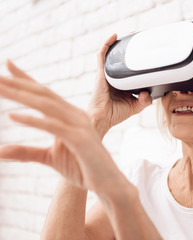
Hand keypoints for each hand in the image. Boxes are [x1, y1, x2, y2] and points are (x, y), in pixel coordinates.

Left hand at [0, 60, 124, 191]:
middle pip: (43, 94)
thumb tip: (0, 151)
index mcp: (70, 116)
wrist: (107, 182)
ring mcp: (79, 126)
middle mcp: (75, 115)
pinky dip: (33, 120)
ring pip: (47, 105)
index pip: (44, 94)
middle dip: (18, 83)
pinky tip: (12, 115)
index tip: (8, 64)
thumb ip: (26, 152)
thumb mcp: (50, 158)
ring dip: (21, 95)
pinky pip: (53, 126)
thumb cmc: (82, 168)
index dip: (26, 79)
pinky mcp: (80, 139)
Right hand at [87, 33, 151, 137]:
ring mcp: (106, 73)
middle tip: (139, 38)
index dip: (136, 59)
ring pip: (112, 54)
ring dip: (120, 42)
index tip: (146, 52)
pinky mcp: (100, 73)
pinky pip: (102, 55)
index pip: (130, 68)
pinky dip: (107, 44)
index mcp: (122, 83)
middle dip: (129, 46)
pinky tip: (114, 36)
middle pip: (121, 58)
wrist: (102, 118)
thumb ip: (145, 100)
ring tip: (130, 34)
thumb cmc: (115, 114)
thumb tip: (149, 92)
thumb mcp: (136, 106)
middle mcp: (114, 76)